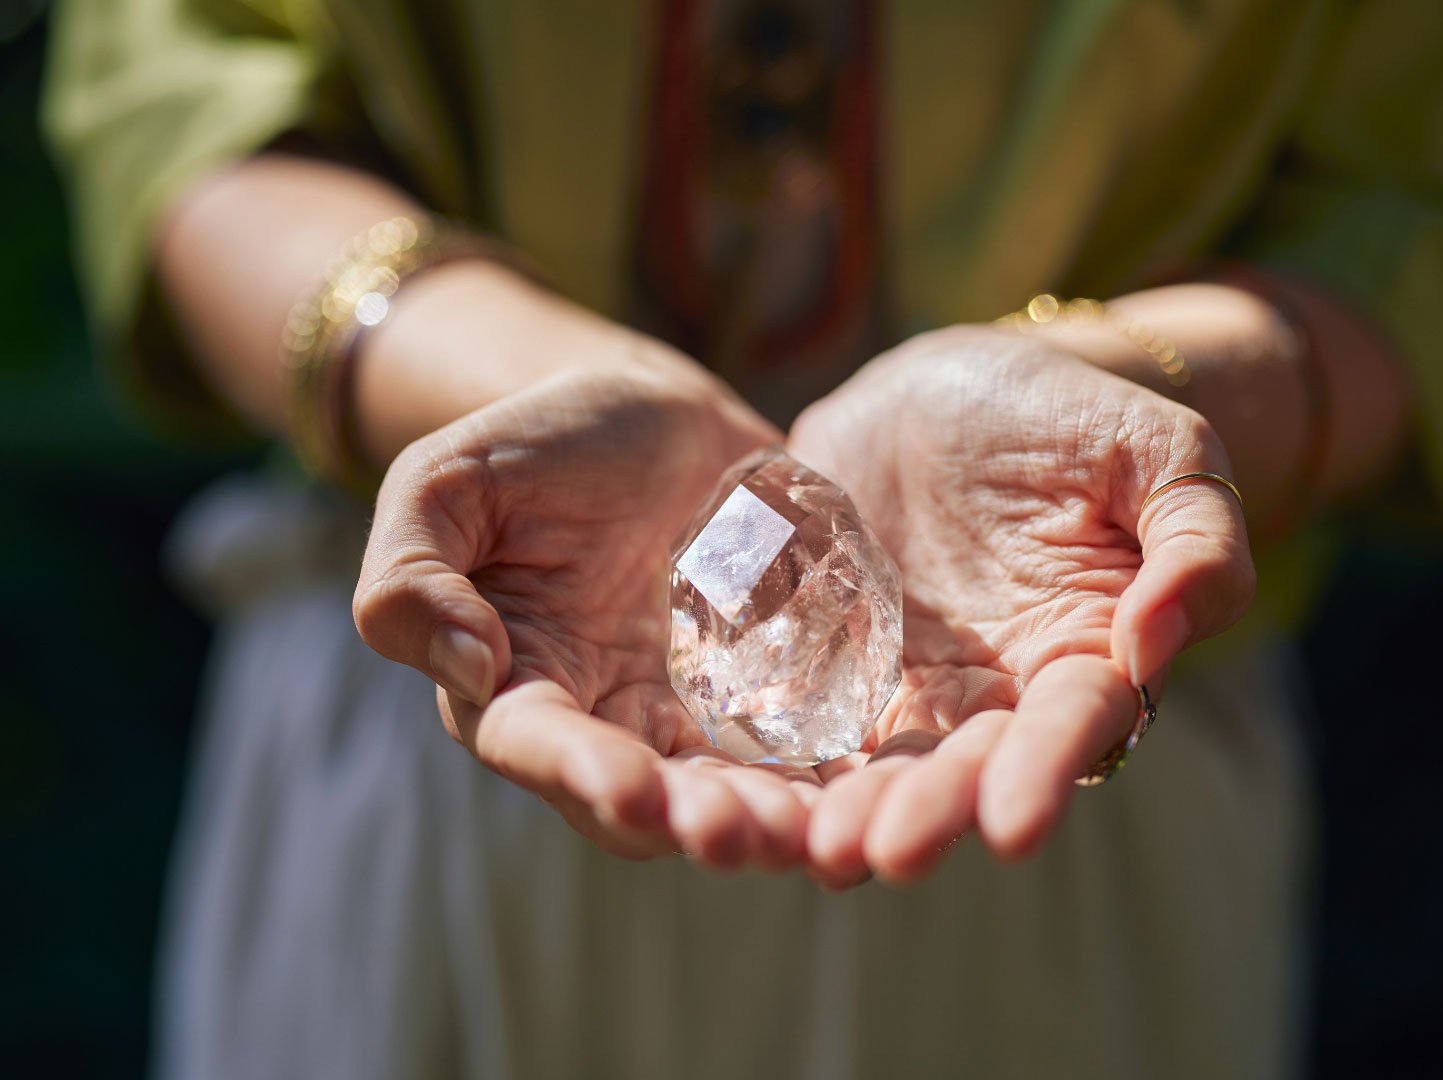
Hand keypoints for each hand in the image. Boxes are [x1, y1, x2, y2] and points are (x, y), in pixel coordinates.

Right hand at [355, 360, 823, 869]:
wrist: (651, 412)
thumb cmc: (534, 447)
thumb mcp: (445, 482)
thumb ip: (413, 574)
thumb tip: (470, 666)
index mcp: (521, 684)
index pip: (540, 747)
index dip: (582, 775)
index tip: (632, 790)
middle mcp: (610, 718)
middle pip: (650, 798)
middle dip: (698, 821)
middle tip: (749, 833)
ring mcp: (698, 710)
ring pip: (734, 787)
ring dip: (774, 819)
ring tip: (816, 829)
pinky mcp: (775, 686)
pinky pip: (807, 742)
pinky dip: (838, 770)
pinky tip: (876, 780)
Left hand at [787, 326, 1254, 885]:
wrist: (951, 385)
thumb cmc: (1070, 413)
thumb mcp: (1158, 451)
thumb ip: (1193, 542)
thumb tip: (1152, 644)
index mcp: (1084, 650)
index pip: (1073, 724)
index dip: (1043, 772)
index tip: (1013, 827)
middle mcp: (997, 689)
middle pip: (969, 763)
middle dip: (933, 809)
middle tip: (889, 853)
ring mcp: (908, 679)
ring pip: (884, 759)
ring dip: (856, 808)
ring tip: (823, 848)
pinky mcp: (832, 658)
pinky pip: (804, 710)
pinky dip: (784, 756)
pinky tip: (753, 794)